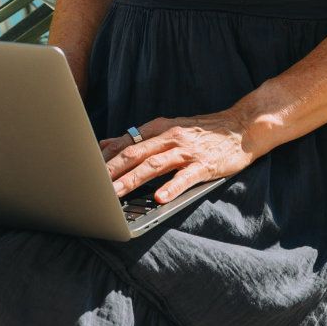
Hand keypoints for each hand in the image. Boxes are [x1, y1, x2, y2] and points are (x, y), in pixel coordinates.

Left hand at [98, 112, 255, 205]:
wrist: (241, 126)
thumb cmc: (203, 132)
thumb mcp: (170, 129)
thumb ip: (141, 138)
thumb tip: (108, 144)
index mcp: (160, 128)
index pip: (127, 142)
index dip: (105, 156)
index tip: (85, 168)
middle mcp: (170, 137)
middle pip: (135, 154)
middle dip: (111, 170)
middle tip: (92, 185)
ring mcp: (187, 151)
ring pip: (154, 165)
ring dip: (132, 180)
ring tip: (115, 194)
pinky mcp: (204, 165)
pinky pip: (185, 178)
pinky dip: (171, 188)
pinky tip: (159, 198)